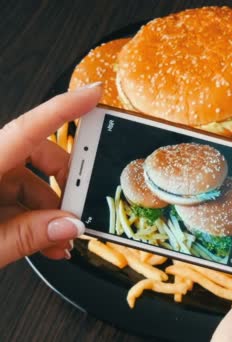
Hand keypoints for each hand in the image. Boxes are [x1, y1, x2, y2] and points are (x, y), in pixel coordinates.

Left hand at [0, 83, 101, 266]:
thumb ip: (27, 236)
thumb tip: (69, 226)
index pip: (27, 130)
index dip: (63, 109)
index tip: (93, 93)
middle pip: (35, 155)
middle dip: (64, 183)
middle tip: (80, 211)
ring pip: (28, 183)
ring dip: (50, 212)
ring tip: (60, 243)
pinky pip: (16, 199)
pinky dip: (34, 220)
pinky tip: (45, 243)